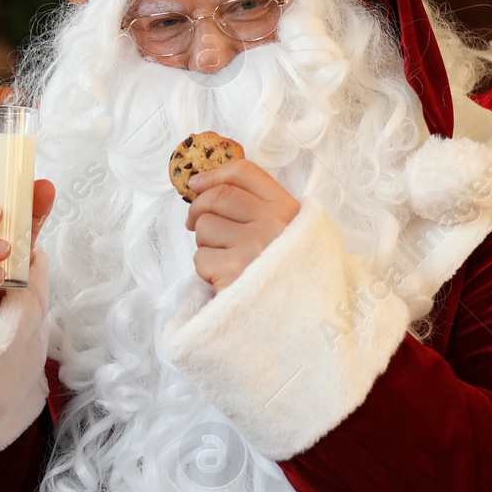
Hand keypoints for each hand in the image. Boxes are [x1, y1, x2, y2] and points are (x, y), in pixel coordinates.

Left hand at [184, 159, 299, 291]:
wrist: (298, 318)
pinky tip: (223, 277)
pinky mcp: (234, 273)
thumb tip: (204, 186)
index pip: (245, 173)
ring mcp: (253, 248)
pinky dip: (205, 269)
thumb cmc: (285, 273)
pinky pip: (201, 258)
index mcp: (288, 210)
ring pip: (205, 227)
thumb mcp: (289, 233)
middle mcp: (273, 224)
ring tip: (222, 258)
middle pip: (218, 197)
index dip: (214, 175)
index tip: (197, 183)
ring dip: (204, 243)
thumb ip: (259, 208)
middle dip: (197, 208)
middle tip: (194, 223)